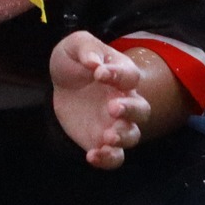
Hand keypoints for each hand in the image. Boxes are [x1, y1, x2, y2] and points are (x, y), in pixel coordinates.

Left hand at [50, 31, 149, 168]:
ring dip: (123, 137)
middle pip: (142, 110)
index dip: (117, 75)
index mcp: (122, 75)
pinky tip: (92, 156)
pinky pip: (114, 156)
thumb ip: (86, 48)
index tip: (99, 73)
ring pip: (132, 136)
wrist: (61, 85)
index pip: (130, 76)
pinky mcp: (101, 141)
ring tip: (107, 137)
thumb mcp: (75, 46)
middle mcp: (125, 101)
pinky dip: (108, 159)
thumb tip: (95, 62)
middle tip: (113, 108)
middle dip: (131, 110)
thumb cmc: (74, 62)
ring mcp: (115, 124)